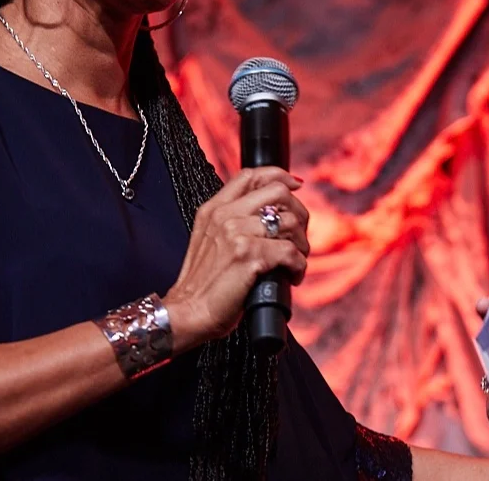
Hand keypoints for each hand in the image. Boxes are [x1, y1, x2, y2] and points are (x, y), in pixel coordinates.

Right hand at [163, 167, 309, 350]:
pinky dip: (299, 266)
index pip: (251, 175)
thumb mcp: (208, 240)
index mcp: (214, 209)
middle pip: (278, 193)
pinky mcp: (249, 256)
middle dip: (299, 213)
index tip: (295, 185)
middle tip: (299, 236)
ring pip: (290, 222)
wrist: (186, 312)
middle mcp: (225, 216)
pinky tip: (292, 276)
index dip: (279, 176)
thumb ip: (231, 222)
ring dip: (302, 244)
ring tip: (295, 261)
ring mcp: (236, 234)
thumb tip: (268, 214)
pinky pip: (291, 252)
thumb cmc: (202, 284)